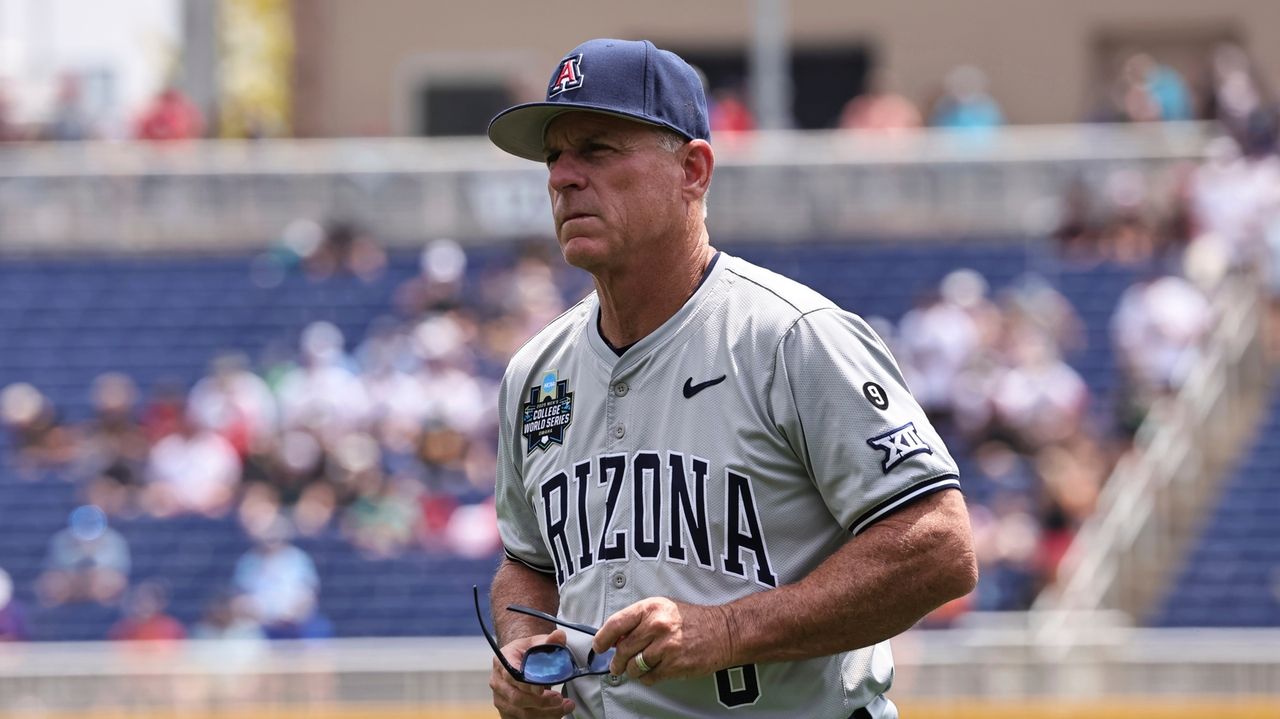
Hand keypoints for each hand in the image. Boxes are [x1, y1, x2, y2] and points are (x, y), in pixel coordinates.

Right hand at [490, 628, 575, 717]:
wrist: (522, 660)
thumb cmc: (530, 652)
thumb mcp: (539, 642)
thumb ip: (551, 640)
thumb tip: (560, 636)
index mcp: (502, 660)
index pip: (511, 675)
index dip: (526, 684)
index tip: (543, 688)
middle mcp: (498, 681)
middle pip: (516, 697)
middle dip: (540, 701)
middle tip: (559, 699)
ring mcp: (501, 698)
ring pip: (520, 712)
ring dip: (545, 713)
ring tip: (565, 706)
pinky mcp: (507, 711)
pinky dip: (542, 718)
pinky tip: (557, 714)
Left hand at [591, 597, 732, 685]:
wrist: (723, 631)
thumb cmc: (691, 620)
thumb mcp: (663, 608)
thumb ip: (638, 620)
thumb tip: (614, 638)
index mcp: (651, 608)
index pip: (616, 624)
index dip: (602, 638)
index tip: (599, 647)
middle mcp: (657, 626)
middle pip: (622, 649)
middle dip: (616, 661)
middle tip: (617, 664)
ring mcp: (666, 647)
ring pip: (633, 667)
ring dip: (632, 670)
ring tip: (638, 667)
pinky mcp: (674, 665)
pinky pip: (649, 677)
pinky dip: (647, 678)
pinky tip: (654, 670)